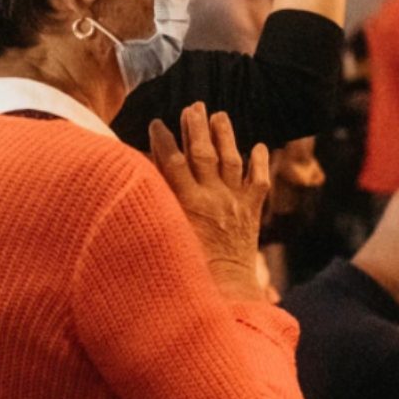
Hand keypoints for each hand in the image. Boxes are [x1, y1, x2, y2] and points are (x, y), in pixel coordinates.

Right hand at [150, 103, 270, 301]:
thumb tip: (140, 181)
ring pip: (232, 160)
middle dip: (197, 127)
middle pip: (203, 153)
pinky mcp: (251, 212)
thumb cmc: (186, 270)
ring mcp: (235, 203)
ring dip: (225, 135)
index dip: (163, 139)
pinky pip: (258, 181)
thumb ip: (156, 205)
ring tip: (219, 115)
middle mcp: (214, 198)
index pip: (172, 161)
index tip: (157, 122)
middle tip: (192, 106)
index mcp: (188, 203)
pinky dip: (258, 163)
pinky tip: (257, 146)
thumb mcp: (164, 235)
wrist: (225, 293)